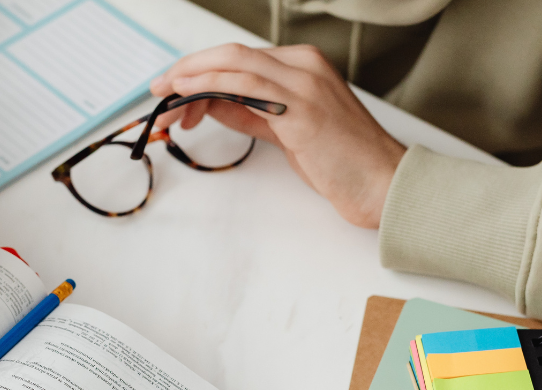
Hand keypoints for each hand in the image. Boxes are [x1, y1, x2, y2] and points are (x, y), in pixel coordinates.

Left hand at [149, 44, 405, 227]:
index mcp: (304, 65)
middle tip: (158, 89)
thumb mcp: (287, 130)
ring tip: (166, 98)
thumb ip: (251, 112)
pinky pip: (246, 86)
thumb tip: (211, 103)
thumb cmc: (342, 161)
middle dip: (187, 68)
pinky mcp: (301, 109)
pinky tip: (188, 95)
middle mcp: (304, 66)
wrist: (383, 183)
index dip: (200, 69)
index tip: (174, 88)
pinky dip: (210, 85)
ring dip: (191, 78)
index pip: (239, 58)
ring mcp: (304, 83)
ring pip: (234, 63)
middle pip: (231, 54)